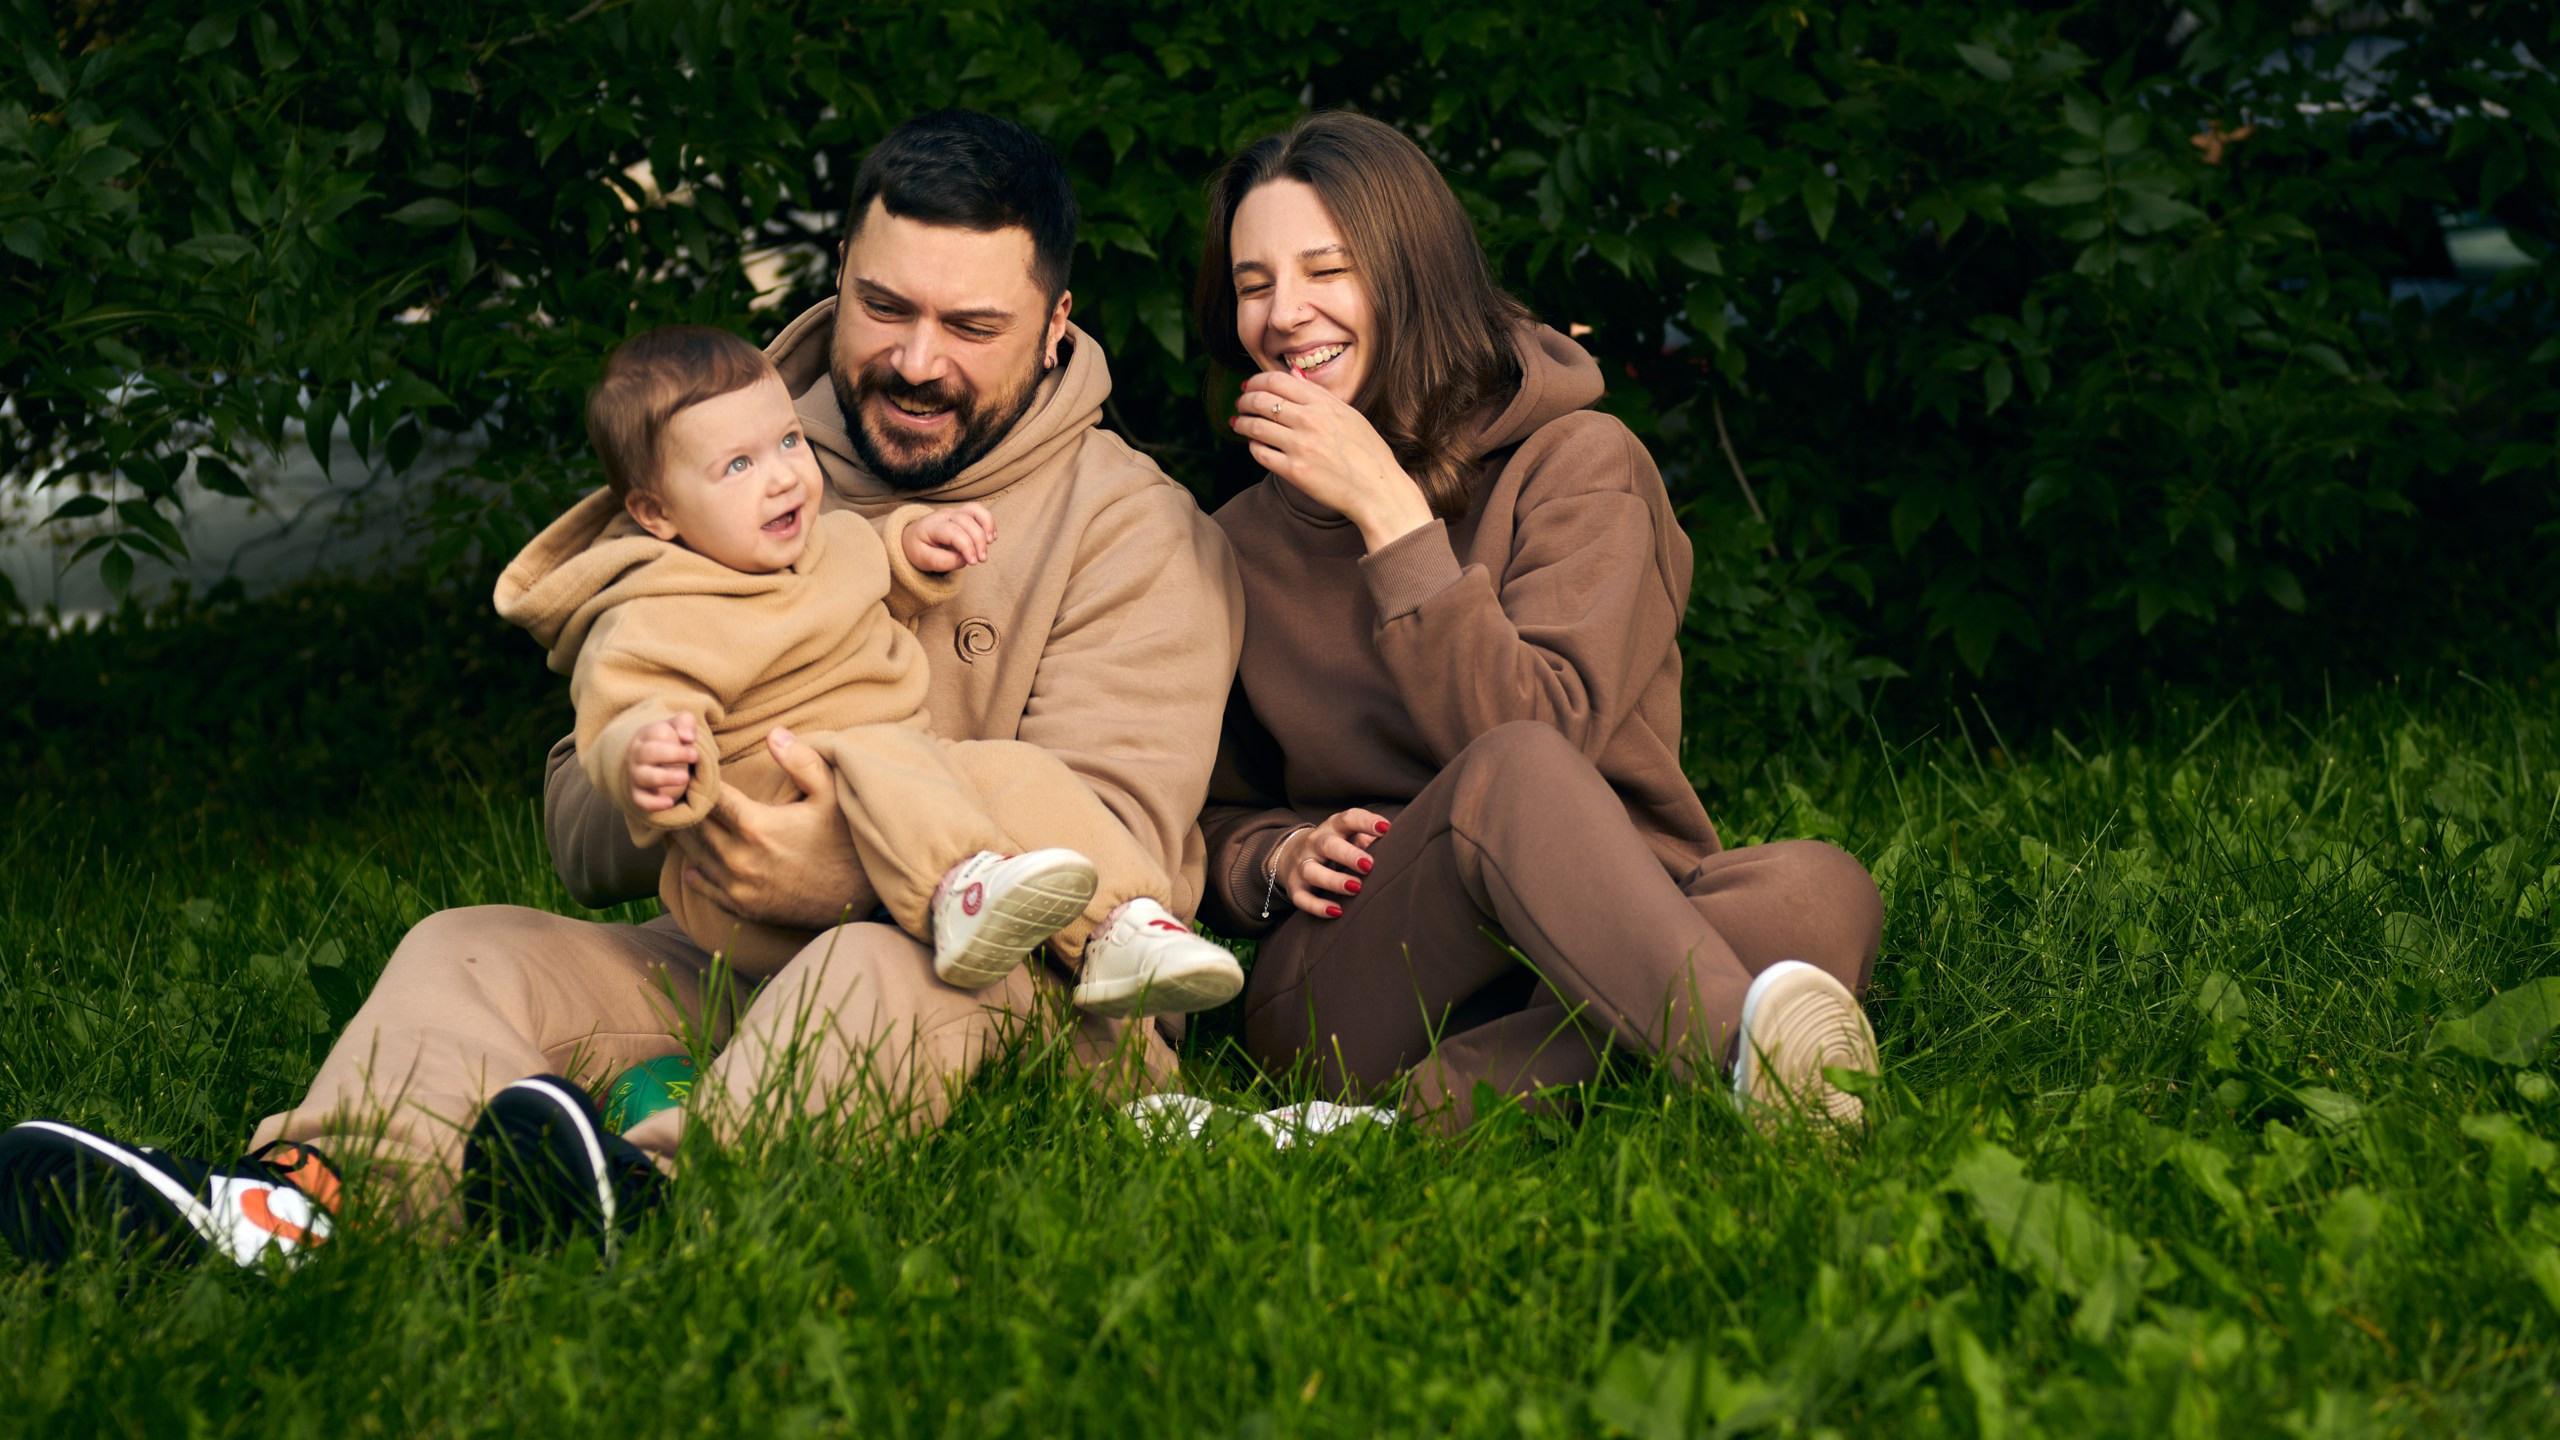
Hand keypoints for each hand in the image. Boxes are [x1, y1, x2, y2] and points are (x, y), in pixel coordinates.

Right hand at [627, 714, 697, 812]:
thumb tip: (688, 738)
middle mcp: (637, 755)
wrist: (651, 762)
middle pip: (648, 753)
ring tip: (685, 778)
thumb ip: (685, 723)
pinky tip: (670, 803)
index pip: (656, 732)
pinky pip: (641, 800)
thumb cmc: (668, 741)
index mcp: (645, 736)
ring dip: (664, 778)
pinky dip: (653, 803)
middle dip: (672, 755)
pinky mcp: (637, 794)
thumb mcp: (677, 726)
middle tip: (695, 757)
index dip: (675, 736)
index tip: (693, 742)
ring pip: (644, 777)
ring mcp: (635, 775)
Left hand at [665, 726, 878, 928]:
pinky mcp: (743, 908)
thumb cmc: (847, 842)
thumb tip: (773, 733)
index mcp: (756, 825)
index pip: (708, 797)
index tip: (692, 770)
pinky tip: (693, 863)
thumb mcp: (832, 795)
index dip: (697, 781)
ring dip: (685, 837)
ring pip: (694, 856)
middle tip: (677, 792)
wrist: (860, 899)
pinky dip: (696, 872)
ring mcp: (739, 886)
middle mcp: (739, 858)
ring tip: (678, 820)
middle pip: (694, 826)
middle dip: (685, 807)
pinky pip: (706, 888)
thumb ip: (801, 762)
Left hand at [904, 502, 996, 572]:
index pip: (952, 532)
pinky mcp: (963, 513)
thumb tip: (964, 559)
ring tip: (990, 543)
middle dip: (978, 541)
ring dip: (987, 526)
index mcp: (931, 526)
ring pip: (975, 510)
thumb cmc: (919, 549)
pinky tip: (991, 538)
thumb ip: (943, 561)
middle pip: (966, 521)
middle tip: (982, 559)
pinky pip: (979, 511)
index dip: (966, 546)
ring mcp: (954, 512)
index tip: (972, 562)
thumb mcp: (924, 560)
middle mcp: (944, 515)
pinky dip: (989, 522)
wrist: (912, 538)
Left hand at [1229, 370, 1433, 551]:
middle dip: (1244, 401)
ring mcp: (1300, 446)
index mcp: (1323, 403)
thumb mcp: (1349, 414)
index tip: (1249, 387)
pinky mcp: (1294, 471)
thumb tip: (1294, 375)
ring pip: (1255, 426)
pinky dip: (1252, 446)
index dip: (1256, 381)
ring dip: (1242, 423)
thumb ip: (1319, 395)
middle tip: (1240, 405)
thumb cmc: (1368, 453)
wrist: (1378, 490)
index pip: (1276, 380)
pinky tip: (1254, 445)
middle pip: (1261, 400)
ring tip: (1239, 423)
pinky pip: (1260, 453)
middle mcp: (1309, 420)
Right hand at [1271, 808, 1392, 919]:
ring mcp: (1302, 865)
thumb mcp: (1350, 836)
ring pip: (1312, 871)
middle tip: (1369, 865)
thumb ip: (1371, 840)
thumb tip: (1400, 844)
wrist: (1292, 855)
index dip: (1366, 822)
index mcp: (1333, 828)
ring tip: (1356, 888)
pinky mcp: (1295, 888)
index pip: (1347, 819)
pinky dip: (1318, 906)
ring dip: (1334, 880)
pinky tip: (1337, 911)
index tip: (1386, 829)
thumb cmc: (1336, 846)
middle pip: (1327, 845)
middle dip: (1348, 854)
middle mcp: (1315, 844)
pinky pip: (1302, 898)